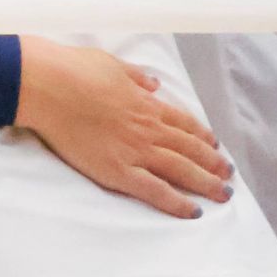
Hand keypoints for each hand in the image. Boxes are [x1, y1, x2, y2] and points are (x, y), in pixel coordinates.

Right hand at [14, 37, 233, 219]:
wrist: (47, 85)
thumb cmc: (73, 69)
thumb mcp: (110, 63)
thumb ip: (135, 75)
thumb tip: (153, 82)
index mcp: (145, 103)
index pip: (183, 123)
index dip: (202, 135)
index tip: (214, 144)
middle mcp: (148, 128)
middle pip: (190, 149)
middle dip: (213, 162)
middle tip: (228, 174)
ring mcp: (135, 150)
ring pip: (182, 170)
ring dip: (206, 183)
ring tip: (223, 194)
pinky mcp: (118, 171)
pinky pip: (155, 191)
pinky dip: (177, 203)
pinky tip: (193, 212)